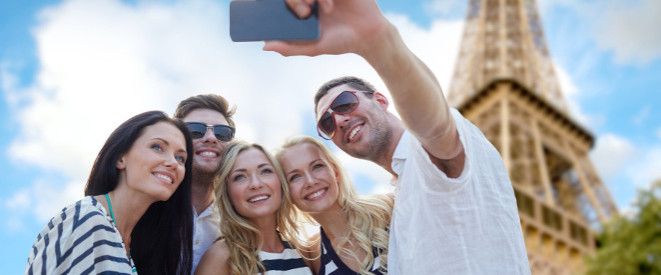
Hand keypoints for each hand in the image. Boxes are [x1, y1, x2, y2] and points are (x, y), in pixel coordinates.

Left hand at [263, 0, 391, 57]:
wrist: (368, 36)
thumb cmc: (341, 41)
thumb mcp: (313, 47)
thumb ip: (290, 47)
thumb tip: (264, 46)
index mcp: (303, 5)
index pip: (284, 0)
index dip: (281, 3)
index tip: (281, 12)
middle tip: (303, 13)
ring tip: (316, 8)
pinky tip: (330, 7)